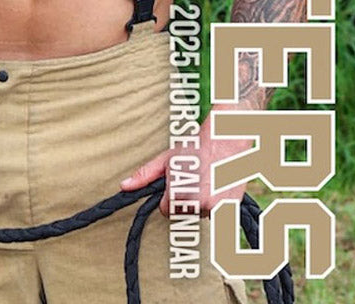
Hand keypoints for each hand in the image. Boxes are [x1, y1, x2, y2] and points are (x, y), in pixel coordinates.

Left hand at [120, 112, 250, 215]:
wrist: (227, 139)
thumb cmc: (195, 147)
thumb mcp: (167, 159)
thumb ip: (145, 176)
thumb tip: (123, 187)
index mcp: (178, 194)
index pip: (165, 210)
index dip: (168, 197)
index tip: (178, 182)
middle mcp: (197, 204)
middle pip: (183, 213)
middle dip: (186, 200)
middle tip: (195, 178)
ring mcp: (215, 208)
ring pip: (200, 214)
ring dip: (202, 203)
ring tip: (207, 180)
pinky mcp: (231, 209)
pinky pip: (217, 215)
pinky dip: (217, 205)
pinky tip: (218, 186)